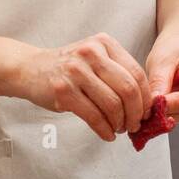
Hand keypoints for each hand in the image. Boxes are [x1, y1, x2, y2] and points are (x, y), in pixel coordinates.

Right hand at [15, 33, 151, 140]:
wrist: (30, 68)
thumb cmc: (68, 67)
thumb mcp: (94, 58)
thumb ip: (117, 72)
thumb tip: (145, 102)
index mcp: (104, 43)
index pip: (136, 73)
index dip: (145, 97)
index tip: (147, 112)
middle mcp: (91, 54)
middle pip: (128, 89)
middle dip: (136, 112)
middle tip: (136, 124)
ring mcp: (76, 71)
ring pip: (112, 104)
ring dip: (120, 123)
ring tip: (120, 129)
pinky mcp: (63, 91)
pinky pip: (93, 116)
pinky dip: (104, 129)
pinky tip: (107, 134)